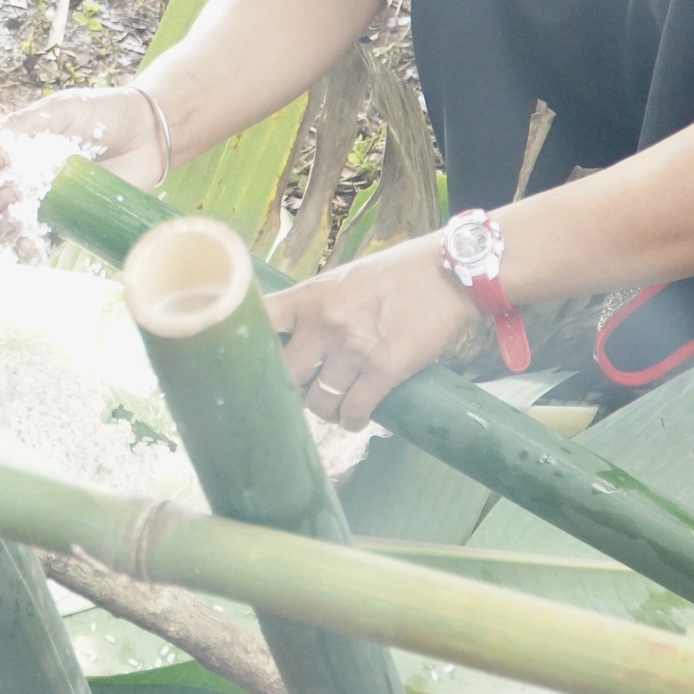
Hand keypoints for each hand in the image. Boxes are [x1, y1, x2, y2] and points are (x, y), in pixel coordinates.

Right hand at [0, 88, 166, 255]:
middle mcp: (18, 177)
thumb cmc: (102, 114)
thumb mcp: (60, 111)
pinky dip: (27, 250)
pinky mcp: (62, 224)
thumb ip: (22, 125)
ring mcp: (39, 203)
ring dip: (0, 228)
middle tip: (9, 191)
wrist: (147, 136)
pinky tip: (32, 246)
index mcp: (11, 146)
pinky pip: (35, 245)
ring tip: (17, 220)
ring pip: (1, 227)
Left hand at [266, 232, 474, 430]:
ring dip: (324, 410)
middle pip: (286, 374)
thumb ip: (318, 305)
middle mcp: (326, 323)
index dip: (247, 344)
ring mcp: (354, 349)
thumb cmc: (396, 273)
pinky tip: (354, 419)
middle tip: (302, 393)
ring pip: (319, 401)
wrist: (448, 273)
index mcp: (311, 296)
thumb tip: (295, 337)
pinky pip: (355, 410)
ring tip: (333, 408)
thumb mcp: (345, 279)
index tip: (246, 360)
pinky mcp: (385, 370)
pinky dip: (352, 420)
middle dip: (291, 390)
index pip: (261, 320)